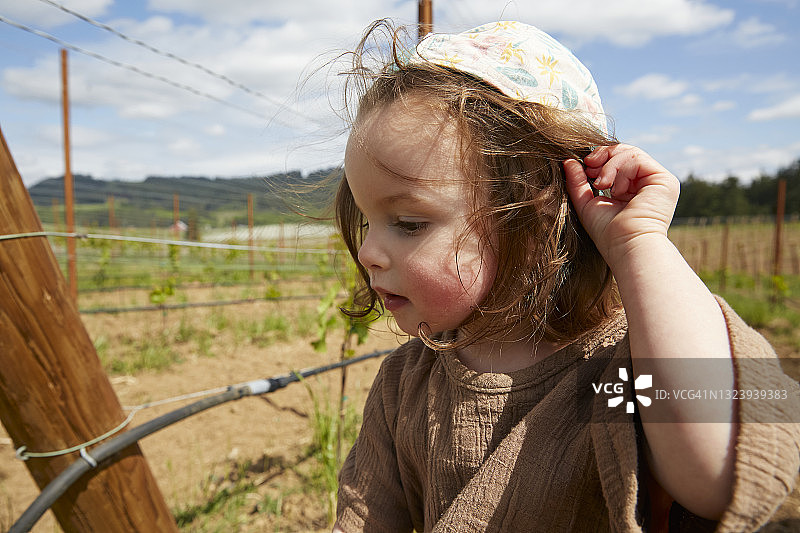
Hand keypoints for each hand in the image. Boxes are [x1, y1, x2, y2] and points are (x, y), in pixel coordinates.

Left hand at [563, 144, 679, 268]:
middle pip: (624, 153)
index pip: (617, 162)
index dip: (600, 159)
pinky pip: (637, 158)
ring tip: (601, 184)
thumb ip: (578, 182)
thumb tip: (569, 161)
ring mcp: (657, 182)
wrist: (626, 247)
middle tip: (589, 167)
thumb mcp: (587, 203)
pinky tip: (613, 188)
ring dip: (609, 165)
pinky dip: (619, 167)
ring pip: (629, 153)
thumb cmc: (608, 234)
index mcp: (632, 190)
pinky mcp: (664, 180)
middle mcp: (647, 184)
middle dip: (603, 156)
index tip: (584, 167)